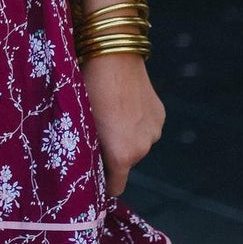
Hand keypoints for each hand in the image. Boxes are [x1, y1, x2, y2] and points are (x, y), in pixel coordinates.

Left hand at [80, 53, 164, 197]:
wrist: (113, 55)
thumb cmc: (89, 91)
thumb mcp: (82, 125)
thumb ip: (88, 151)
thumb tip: (87, 165)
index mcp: (122, 156)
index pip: (115, 187)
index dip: (103, 183)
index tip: (93, 174)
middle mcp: (143, 148)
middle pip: (125, 162)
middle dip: (112, 152)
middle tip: (97, 131)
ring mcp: (155, 131)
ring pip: (136, 143)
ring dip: (125, 136)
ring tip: (110, 112)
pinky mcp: (160, 114)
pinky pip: (145, 127)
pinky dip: (136, 122)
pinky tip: (124, 103)